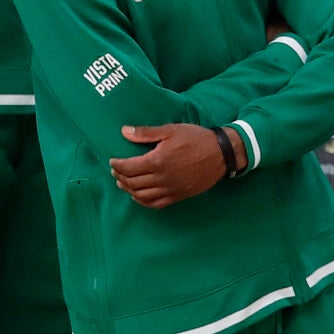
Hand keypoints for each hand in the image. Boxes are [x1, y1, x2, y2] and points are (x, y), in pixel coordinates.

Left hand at [110, 123, 229, 207]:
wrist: (221, 154)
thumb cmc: (196, 138)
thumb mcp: (171, 130)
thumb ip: (146, 133)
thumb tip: (124, 131)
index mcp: (157, 161)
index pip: (128, 167)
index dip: (117, 165)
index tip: (112, 161)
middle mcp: (161, 179)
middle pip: (132, 182)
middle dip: (120, 176)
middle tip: (115, 171)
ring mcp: (170, 190)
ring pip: (141, 195)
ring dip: (128, 190)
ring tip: (122, 183)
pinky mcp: (178, 196)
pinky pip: (155, 204)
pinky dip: (143, 202)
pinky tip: (138, 196)